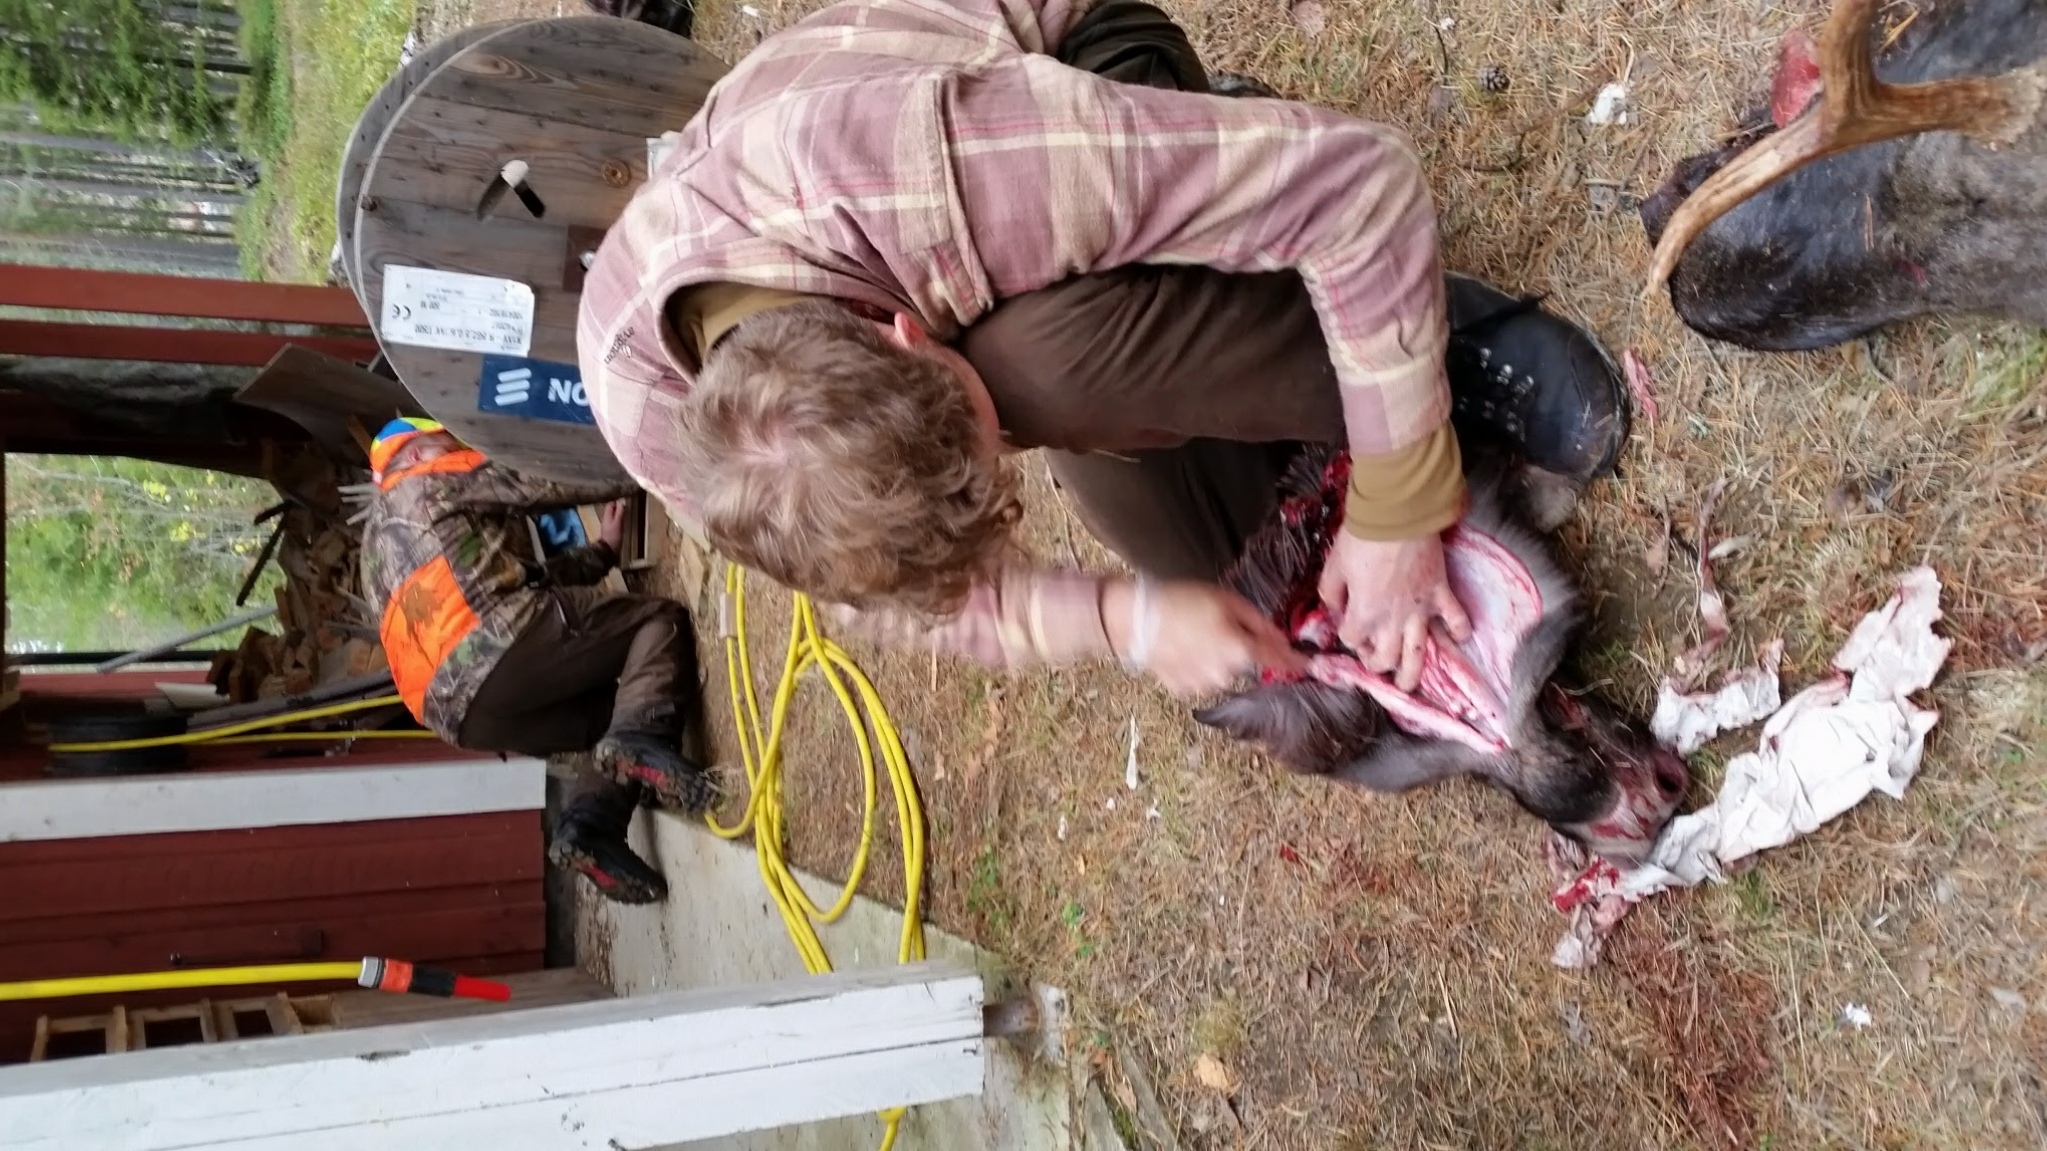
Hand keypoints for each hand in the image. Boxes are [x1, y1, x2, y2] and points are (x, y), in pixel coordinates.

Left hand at [598, 499, 629, 551]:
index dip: (616, 502)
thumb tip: (622, 502)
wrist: (609, 549)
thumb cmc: (613, 535)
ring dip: (620, 513)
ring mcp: (609, 524)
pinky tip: (625, 520)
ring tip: (627, 512)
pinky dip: (620, 519)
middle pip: (612, 509)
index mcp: (606, 516)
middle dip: (619, 507)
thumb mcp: (617, 523)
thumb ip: (619, 512)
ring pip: (614, 515)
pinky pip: (616, 521)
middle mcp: (607, 519)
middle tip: (627, 506)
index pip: (610, 504)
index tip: (624, 501)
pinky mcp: (612, 530)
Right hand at [1104, 578, 1306, 698]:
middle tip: (1218, 625)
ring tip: (1195, 635)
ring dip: (1218, 658)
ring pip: (1223, 673)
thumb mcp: (1228, 600)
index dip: (1296, 662)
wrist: (1135, 618)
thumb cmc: (1183, 600)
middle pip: (1246, 663)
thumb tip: (1283, 640)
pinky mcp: (1183, 690)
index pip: (1279, 660)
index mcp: (1240, 651)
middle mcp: (1226, 675)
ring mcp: (1203, 686)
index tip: (1309, 665)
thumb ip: (1260, 623)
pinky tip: (1182, 648)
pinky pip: (1200, 678)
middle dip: (1240, 649)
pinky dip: (1197, 666)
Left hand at [1316, 531, 1471, 691]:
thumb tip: (1336, 609)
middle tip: (1375, 659)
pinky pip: (1456, 620)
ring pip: (1419, 654)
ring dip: (1413, 674)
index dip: (1347, 635)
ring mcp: (1421, 610)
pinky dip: (1460, 631)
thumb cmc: (1361, 539)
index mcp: (1364, 614)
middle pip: (1385, 659)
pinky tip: (1457, 638)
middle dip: (1377, 664)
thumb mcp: (1333, 566)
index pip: (1352, 640)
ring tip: (1408, 685)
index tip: (1347, 624)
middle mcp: (1393, 620)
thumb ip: (1331, 594)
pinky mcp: (1442, 594)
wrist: (1398, 515)